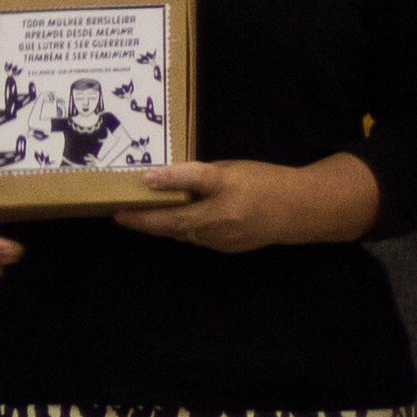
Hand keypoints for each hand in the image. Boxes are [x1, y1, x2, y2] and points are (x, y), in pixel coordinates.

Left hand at [109, 156, 380, 253]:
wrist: (299, 211)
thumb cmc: (264, 181)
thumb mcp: (232, 169)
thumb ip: (200, 175)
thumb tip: (166, 178)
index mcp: (227, 190)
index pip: (192, 185)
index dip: (165, 184)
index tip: (139, 183)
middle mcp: (221, 218)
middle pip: (175, 221)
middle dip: (143, 219)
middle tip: (117, 212)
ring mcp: (222, 238)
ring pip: (180, 233)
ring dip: (156, 226)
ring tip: (131, 216)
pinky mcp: (224, 248)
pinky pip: (193, 238)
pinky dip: (176, 230)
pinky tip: (164, 223)